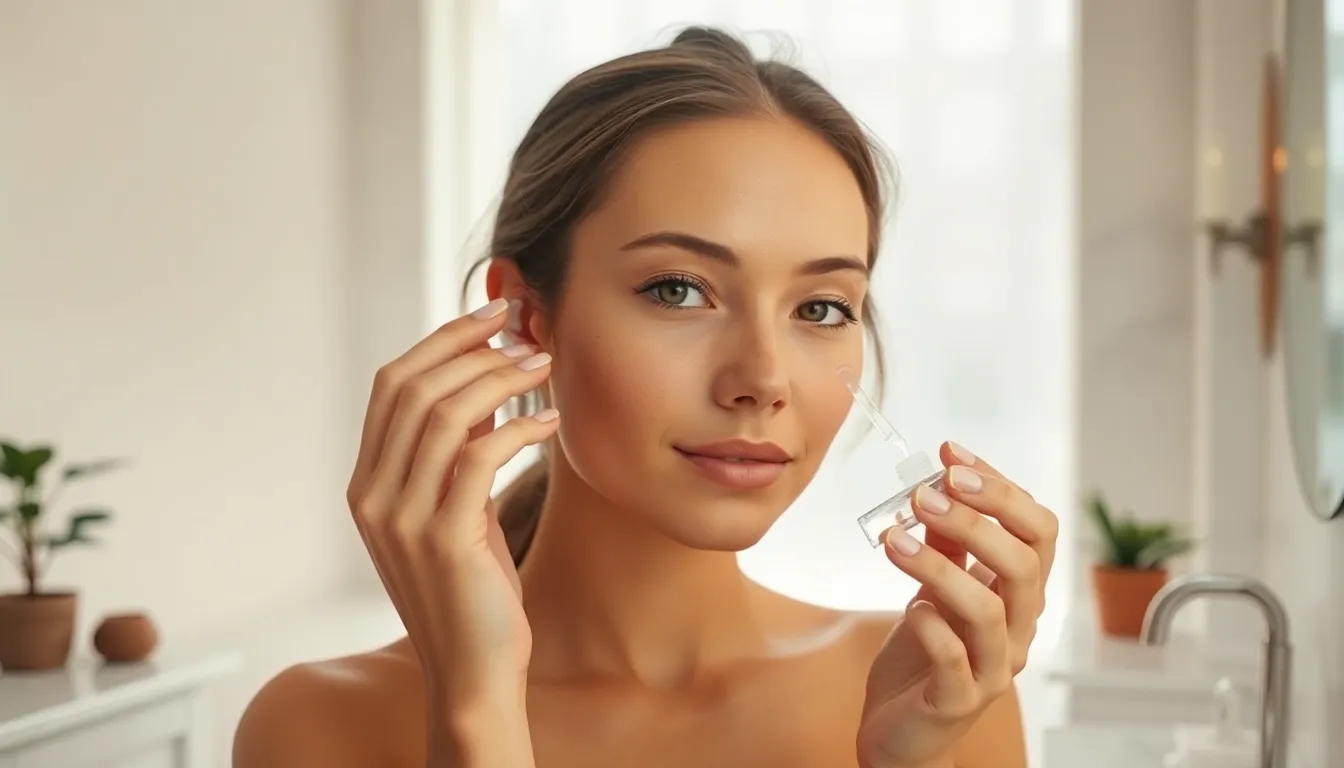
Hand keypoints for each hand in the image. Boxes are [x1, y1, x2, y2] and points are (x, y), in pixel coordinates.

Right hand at [346, 298, 556, 712]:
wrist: (474, 671)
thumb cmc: (473, 590)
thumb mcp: (455, 512)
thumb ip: (454, 455)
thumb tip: (483, 383)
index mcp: (367, 484)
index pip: (392, 385)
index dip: (440, 341)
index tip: (490, 316)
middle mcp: (373, 496)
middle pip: (413, 387)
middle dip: (472, 347)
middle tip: (526, 332)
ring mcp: (403, 519)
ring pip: (445, 414)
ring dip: (501, 378)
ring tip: (545, 366)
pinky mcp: (445, 540)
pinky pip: (481, 457)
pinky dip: (519, 427)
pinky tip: (549, 421)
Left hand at [856, 442, 1057, 767]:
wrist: (901, 731)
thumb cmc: (923, 656)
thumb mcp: (934, 587)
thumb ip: (945, 542)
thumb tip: (937, 479)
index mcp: (1020, 594)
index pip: (1037, 530)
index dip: (999, 487)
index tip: (951, 453)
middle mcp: (1019, 629)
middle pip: (1025, 564)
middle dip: (978, 519)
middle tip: (925, 491)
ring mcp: (992, 667)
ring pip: (990, 610)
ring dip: (942, 565)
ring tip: (895, 538)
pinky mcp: (958, 700)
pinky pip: (955, 659)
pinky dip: (933, 626)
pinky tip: (909, 605)